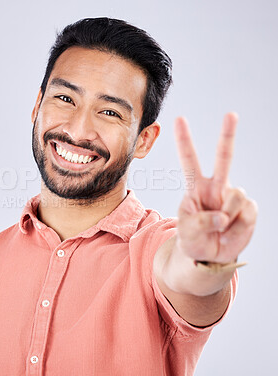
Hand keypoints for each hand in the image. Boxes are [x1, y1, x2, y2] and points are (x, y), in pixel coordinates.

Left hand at [174, 113, 257, 263]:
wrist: (210, 256)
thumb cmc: (193, 238)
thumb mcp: (187, 230)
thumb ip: (201, 221)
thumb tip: (222, 216)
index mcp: (196, 187)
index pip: (189, 160)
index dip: (185, 140)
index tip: (179, 119)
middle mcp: (216, 187)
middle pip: (224, 157)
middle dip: (228, 135)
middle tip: (231, 114)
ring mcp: (233, 197)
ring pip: (235, 195)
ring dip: (226, 217)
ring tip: (220, 229)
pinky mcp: (249, 209)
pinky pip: (246, 213)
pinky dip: (237, 228)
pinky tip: (231, 232)